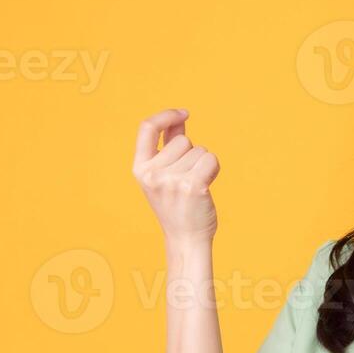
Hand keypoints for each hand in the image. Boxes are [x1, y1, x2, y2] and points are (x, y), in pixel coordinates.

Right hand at [133, 107, 218, 243]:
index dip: (166, 115)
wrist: (186, 239)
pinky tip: (206, 186)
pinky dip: (214, 168)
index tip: (184, 114)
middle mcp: (152, 174)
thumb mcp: (164, 174)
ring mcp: (172, 180)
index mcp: (140, 169)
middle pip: (183, 140)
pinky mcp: (192, 186)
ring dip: (203, 164)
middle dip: (191, 153)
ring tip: (195, 186)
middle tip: (186, 180)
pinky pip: (210, 159)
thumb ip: (169, 145)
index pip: (146, 127)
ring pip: (199, 150)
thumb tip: (180, 118)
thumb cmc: (177, 204)